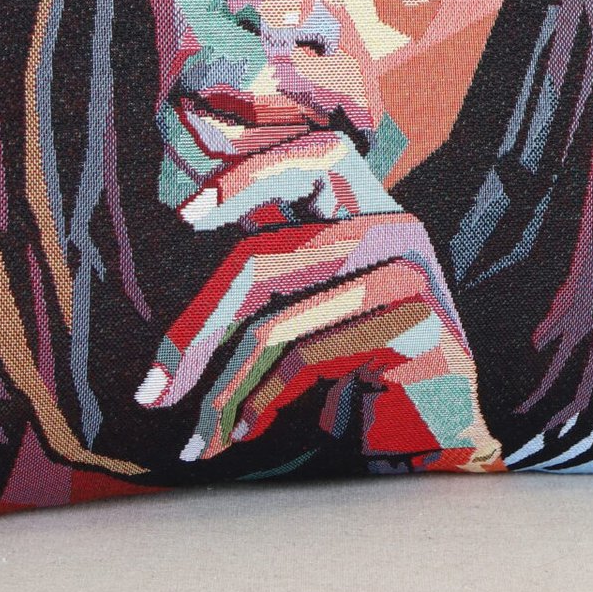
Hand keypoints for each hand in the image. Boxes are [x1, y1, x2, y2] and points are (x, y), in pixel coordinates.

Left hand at [135, 130, 502, 472]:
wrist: (441, 435)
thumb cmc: (366, 366)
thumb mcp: (323, 300)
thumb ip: (280, 260)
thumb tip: (188, 213)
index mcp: (374, 208)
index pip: (316, 155)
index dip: (248, 176)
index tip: (184, 215)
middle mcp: (399, 230)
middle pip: (267, 261)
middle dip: (196, 332)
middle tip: (151, 393)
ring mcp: (412, 279)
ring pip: (278, 326)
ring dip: (223, 391)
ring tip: (198, 436)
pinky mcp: (419, 333)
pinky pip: (310, 359)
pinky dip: (262, 402)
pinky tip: (244, 431)